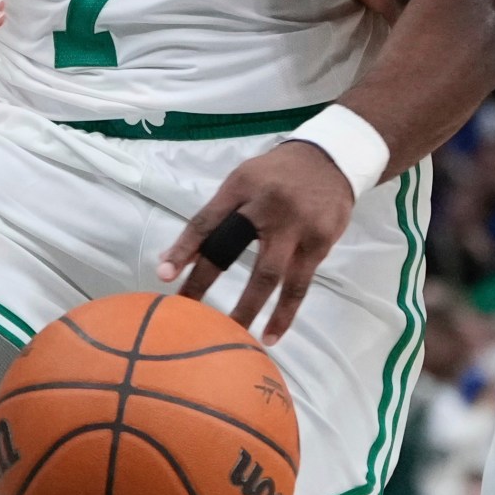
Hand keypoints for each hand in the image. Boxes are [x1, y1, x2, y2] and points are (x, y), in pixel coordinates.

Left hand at [157, 141, 355, 345]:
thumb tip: (172, 259)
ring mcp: (296, 225)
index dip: (184, 249)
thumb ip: (213, 217)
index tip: (164, 275)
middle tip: (188, 312)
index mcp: (241, 186)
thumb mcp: (242, 182)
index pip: (207, 220)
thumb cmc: (275, 175)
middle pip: (231, 247)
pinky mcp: (320, 243)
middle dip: (205, 281)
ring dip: (248, 308)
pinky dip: (284, 313)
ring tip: (231, 336)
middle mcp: (267, 204)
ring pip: (268, 275)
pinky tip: (270, 334)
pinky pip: (299, 285)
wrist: (330, 159)